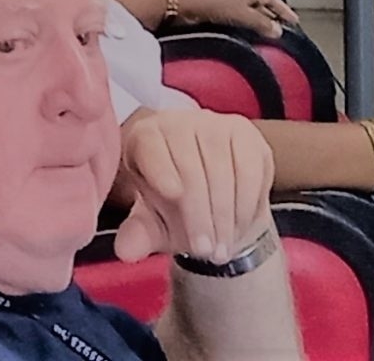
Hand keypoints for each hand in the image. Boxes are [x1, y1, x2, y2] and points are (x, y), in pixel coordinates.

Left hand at [113, 103, 277, 267]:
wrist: (216, 205)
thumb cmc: (177, 210)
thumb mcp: (155, 225)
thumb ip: (140, 234)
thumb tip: (125, 250)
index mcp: (143, 137)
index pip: (150, 145)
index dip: (161, 168)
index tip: (173, 195)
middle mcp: (175, 122)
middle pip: (190, 166)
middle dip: (199, 215)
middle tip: (204, 250)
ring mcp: (211, 124)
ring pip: (222, 169)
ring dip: (224, 216)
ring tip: (221, 247)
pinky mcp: (243, 133)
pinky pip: (248, 169)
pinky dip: (246, 203)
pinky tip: (240, 224)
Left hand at [175, 0, 299, 38]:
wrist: (180, 2)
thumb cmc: (210, 0)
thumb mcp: (241, 12)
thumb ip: (260, 22)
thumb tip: (278, 30)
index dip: (282, 8)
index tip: (294, 20)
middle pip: (258, 4)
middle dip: (271, 16)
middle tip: (282, 32)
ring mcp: (223, 1)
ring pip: (246, 13)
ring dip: (256, 23)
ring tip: (267, 39)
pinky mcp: (212, 11)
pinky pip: (234, 20)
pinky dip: (242, 28)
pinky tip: (244, 38)